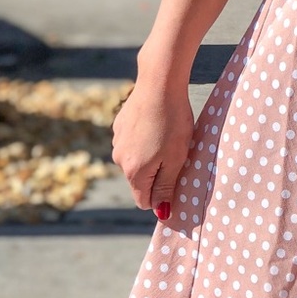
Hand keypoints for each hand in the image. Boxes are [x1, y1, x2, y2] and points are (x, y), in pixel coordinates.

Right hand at [111, 77, 194, 219]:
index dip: (162, 197)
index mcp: (134, 171)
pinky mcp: (120, 125)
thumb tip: (160, 213)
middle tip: (178, 154)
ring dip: (152, 155)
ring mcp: (117, 141)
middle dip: (158, 174)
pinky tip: (158, 123)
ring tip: (170, 136)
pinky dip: (146, 138)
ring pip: (137, 159)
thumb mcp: (176, 158)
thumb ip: (166, 187)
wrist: (159, 84)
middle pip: (140, 180)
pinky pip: (134, 141)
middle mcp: (120, 159)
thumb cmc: (173, 122)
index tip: (177, 183)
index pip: (144, 200)